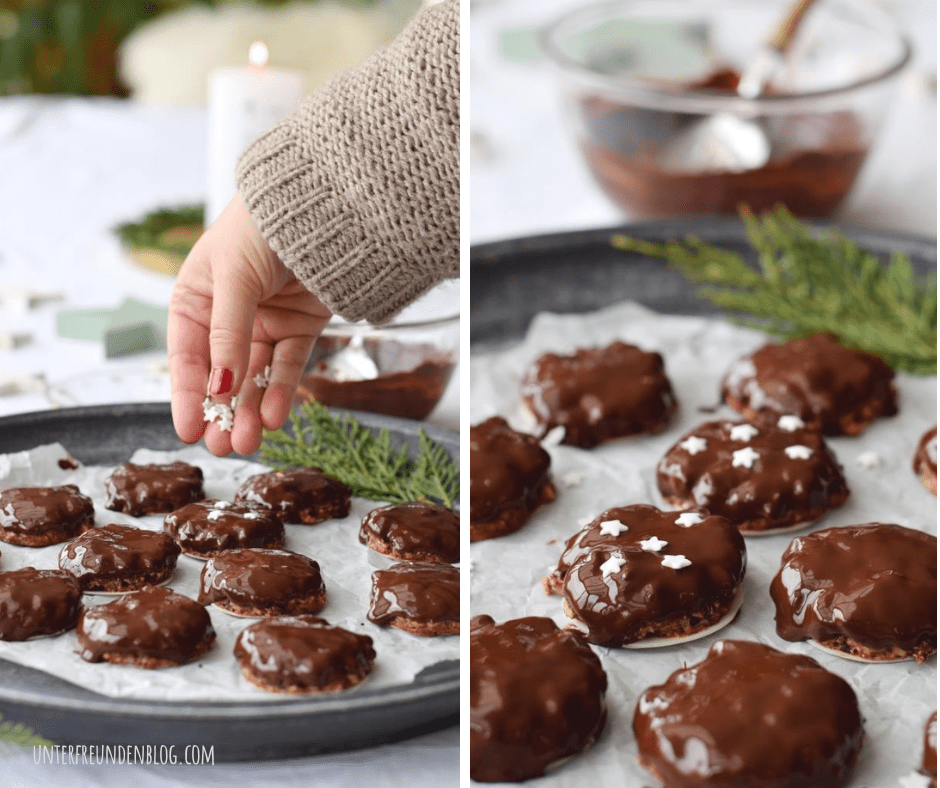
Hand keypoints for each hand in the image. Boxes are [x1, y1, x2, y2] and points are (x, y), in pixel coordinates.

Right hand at [168, 194, 331, 455]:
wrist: (322, 204)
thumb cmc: (261, 227)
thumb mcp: (232, 278)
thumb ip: (226, 335)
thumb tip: (220, 389)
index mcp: (195, 299)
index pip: (187, 357)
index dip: (187, 396)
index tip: (188, 432)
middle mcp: (227, 316)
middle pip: (222, 375)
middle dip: (221, 412)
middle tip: (222, 448)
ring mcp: (264, 323)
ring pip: (255, 378)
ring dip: (252, 410)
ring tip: (249, 441)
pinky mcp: (300, 327)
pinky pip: (288, 367)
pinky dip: (283, 392)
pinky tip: (277, 417)